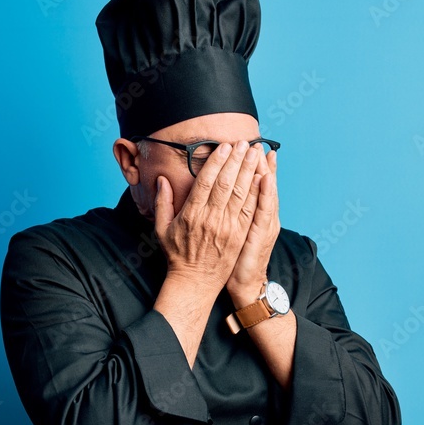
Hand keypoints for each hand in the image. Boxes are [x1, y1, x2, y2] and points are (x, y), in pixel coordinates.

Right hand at [154, 141, 263, 292]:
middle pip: (226, 183)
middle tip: (245, 143)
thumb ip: (162, 203)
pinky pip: (249, 210)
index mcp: (192, 214)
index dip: (216, 162)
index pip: (206, 182)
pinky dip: (256, 192)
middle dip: (237, 161)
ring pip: (240, 194)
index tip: (224, 147)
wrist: (195, 282)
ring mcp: (227, 228)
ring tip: (256, 153)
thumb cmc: (177, 254)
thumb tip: (162, 180)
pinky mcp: (239, 236)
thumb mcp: (161, 229)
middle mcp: (211, 219)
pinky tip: (262, 178)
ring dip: (249, 171)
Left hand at [227, 149, 279, 305]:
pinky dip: (265, 194)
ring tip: (262, 152)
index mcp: (253, 215)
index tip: (254, 148)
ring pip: (264, 193)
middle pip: (260, 185)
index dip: (256, 167)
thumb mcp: (241, 232)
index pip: (254, 185)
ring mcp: (263, 226)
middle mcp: (262, 217)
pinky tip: (265, 179)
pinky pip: (262, 212)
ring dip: (264, 171)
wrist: (245, 283)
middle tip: (257, 143)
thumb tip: (232, 191)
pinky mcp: (259, 236)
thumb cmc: (236, 259)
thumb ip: (237, 210)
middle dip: (258, 163)